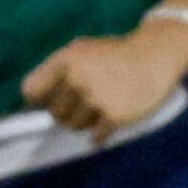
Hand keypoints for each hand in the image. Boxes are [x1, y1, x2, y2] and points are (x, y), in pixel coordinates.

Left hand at [21, 16, 187, 137]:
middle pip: (55, 113)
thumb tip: (33, 100)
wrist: (156, 55)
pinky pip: (96, 136)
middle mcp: (76, 79)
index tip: (48, 103)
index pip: (31, 90)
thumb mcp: (83, 51)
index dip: (38, 100)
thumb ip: (60, 71)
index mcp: (65, 60)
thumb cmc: (118, 54)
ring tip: (103, 107)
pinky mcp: (113, 116)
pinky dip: (101, 133)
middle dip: (68, 112)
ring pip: (74, 126)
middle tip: (87, 103)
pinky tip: (111, 120)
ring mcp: (95, 98)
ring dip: (86, 122)